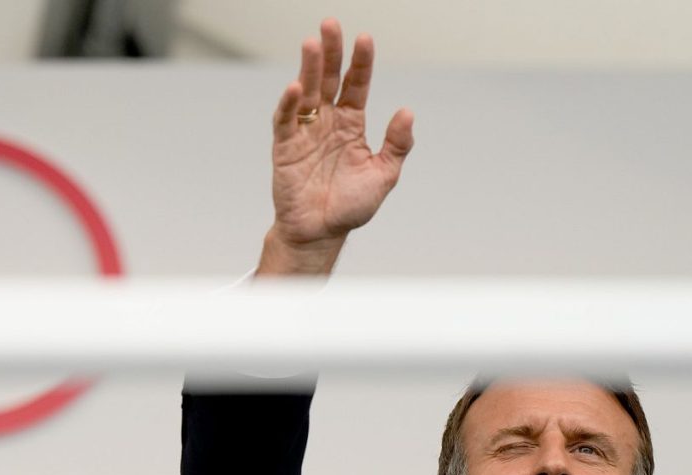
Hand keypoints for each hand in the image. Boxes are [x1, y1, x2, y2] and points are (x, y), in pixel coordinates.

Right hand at [257, 18, 413, 275]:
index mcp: (351, 125)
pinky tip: (297, 87)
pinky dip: (289, 103)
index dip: (360, 63)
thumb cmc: (351, 207)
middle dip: (331, 52)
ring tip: (312, 44)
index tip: (365, 38)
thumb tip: (407, 112)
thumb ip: (397, 144)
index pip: (356, 85)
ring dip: (309, 68)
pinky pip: (285, 120)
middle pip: (329, 79)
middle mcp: (327, 123)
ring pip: (307, 93)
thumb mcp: (384, 175)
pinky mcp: (284, 147)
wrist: (320, 233)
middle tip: (330, 24)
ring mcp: (304, 133)